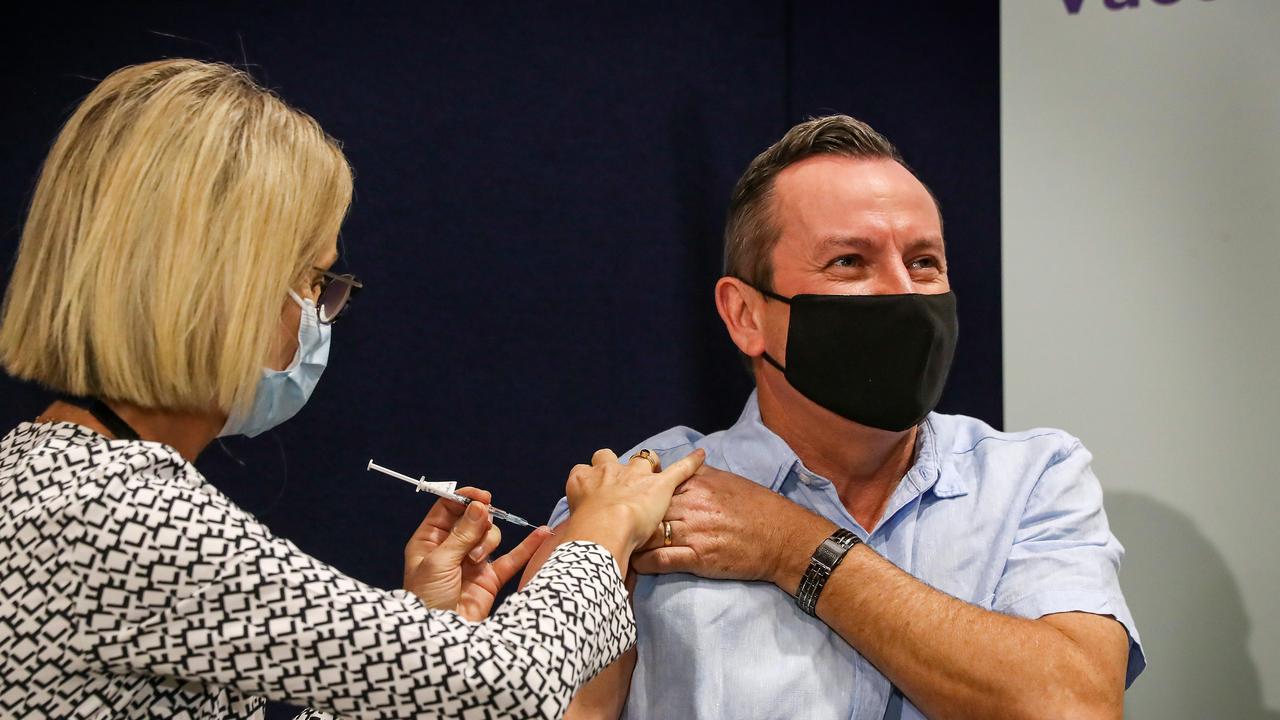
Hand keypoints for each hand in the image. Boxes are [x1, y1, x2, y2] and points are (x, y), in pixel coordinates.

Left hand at [404, 487, 551, 620]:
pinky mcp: (490, 579)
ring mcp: (472, 563)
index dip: (465, 499)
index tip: (483, 497)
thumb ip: (461, 534)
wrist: (441, 638)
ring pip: (490, 535)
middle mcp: (451, 549)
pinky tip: (542, 533)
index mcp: (429, 541)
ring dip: (486, 542)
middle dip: (477, 523)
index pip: (448, 508)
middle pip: (473, 518)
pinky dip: (526, 546)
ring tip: (475, 561)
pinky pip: (512, 558)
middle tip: (476, 534)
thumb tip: (479, 506)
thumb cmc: (427, 601)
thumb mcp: (438, 563)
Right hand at [562, 447, 705, 556]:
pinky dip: (691, 462)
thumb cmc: (582, 533)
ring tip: (651, 473)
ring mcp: (636, 475)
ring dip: (646, 465)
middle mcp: (608, 471)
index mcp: (583, 481)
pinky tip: (700, 456)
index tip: (593, 492)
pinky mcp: (661, 484)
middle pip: (607, 457)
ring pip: (642, 459)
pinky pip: (680, 468)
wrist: (605, 529)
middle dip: (613, 465)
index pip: (582, 471)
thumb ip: (572, 526)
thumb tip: (571, 541)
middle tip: (618, 481)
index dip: (589, 479)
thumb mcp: (568, 527)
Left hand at [631, 465, 834, 587]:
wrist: (781, 538)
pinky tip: (634, 564)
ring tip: (613, 546)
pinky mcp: (698, 558)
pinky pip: (660, 560)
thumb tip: (680, 465)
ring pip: (648, 535)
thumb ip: (699, 473)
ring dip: (629, 541)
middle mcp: (690, 506)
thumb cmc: (756, 508)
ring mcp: (693, 532)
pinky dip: (643, 563)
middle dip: (624, 518)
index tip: (617, 499)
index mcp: (695, 485)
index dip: (632, 494)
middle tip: (605, 525)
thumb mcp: (727, 480)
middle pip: (645, 510)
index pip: (652, 486)